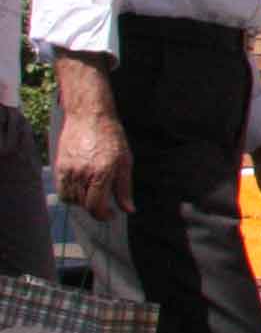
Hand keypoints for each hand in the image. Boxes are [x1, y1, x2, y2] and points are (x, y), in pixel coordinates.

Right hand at [54, 104, 135, 219]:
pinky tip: (81, 188)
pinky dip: (70, 194)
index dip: (103, 215)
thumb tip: (128, 209)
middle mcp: (82, 173)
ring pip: (71, 199)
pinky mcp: (59, 166)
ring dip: (82, 202)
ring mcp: (68, 170)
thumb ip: (124, 188)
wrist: (89, 117)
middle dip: (94, 209)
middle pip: (83, 204)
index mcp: (101, 172)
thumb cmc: (111, 137)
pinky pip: (61, 189)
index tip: (110, 214)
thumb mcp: (125, 161)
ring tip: (93, 194)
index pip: (96, 206)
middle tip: (104, 205)